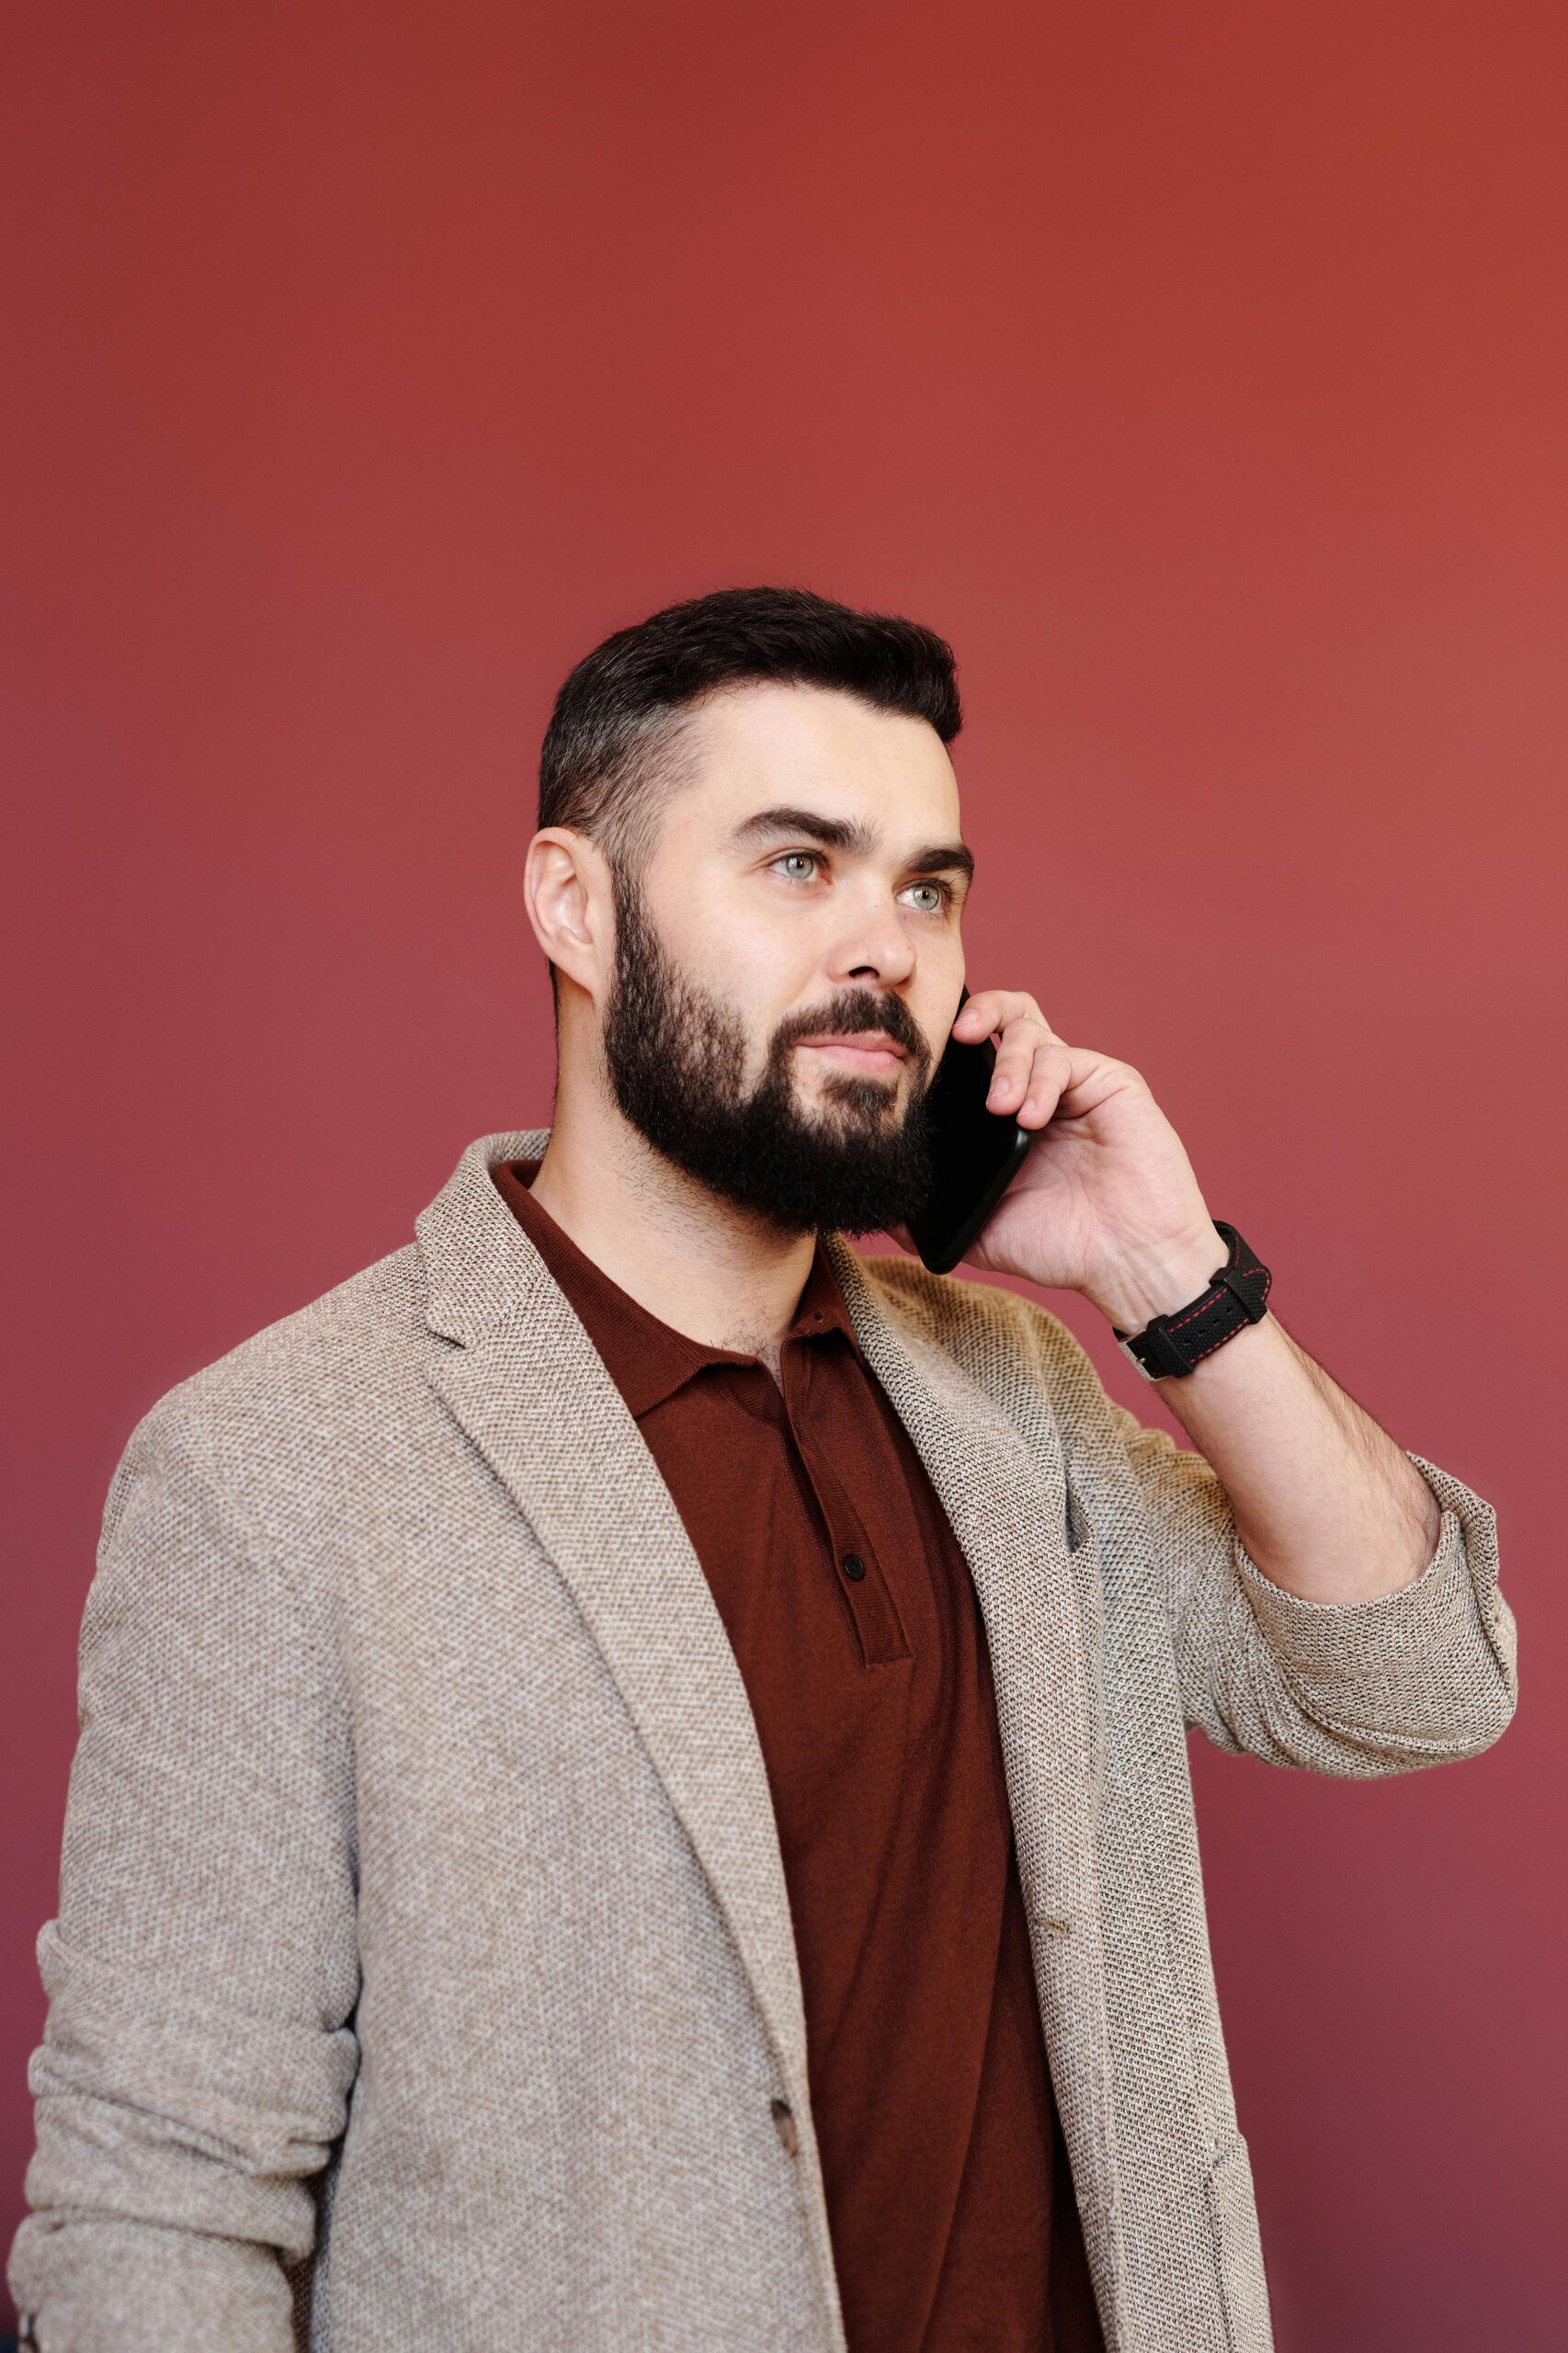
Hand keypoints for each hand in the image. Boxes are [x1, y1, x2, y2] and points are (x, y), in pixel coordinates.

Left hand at [946, 989, 1227, 1331]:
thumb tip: (879, 1203)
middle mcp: (1040, 1089)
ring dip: (1008, 1062)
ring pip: (1031, 1029)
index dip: (947, 1044)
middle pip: (1006, 1017)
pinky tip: (1032, 1117)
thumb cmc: (1064, 1247)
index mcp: (1008, 1116)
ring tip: (1001, 1108)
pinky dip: (1042, 1080)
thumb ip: (932, 1214)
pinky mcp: (1110, 1082)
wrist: (1129, 1264)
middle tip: (956, 1034)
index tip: (919, 1056)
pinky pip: (1066, 1057)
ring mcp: (1076, 1083)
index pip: (974, 1055)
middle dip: (978, 1011)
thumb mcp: (982, 1231)